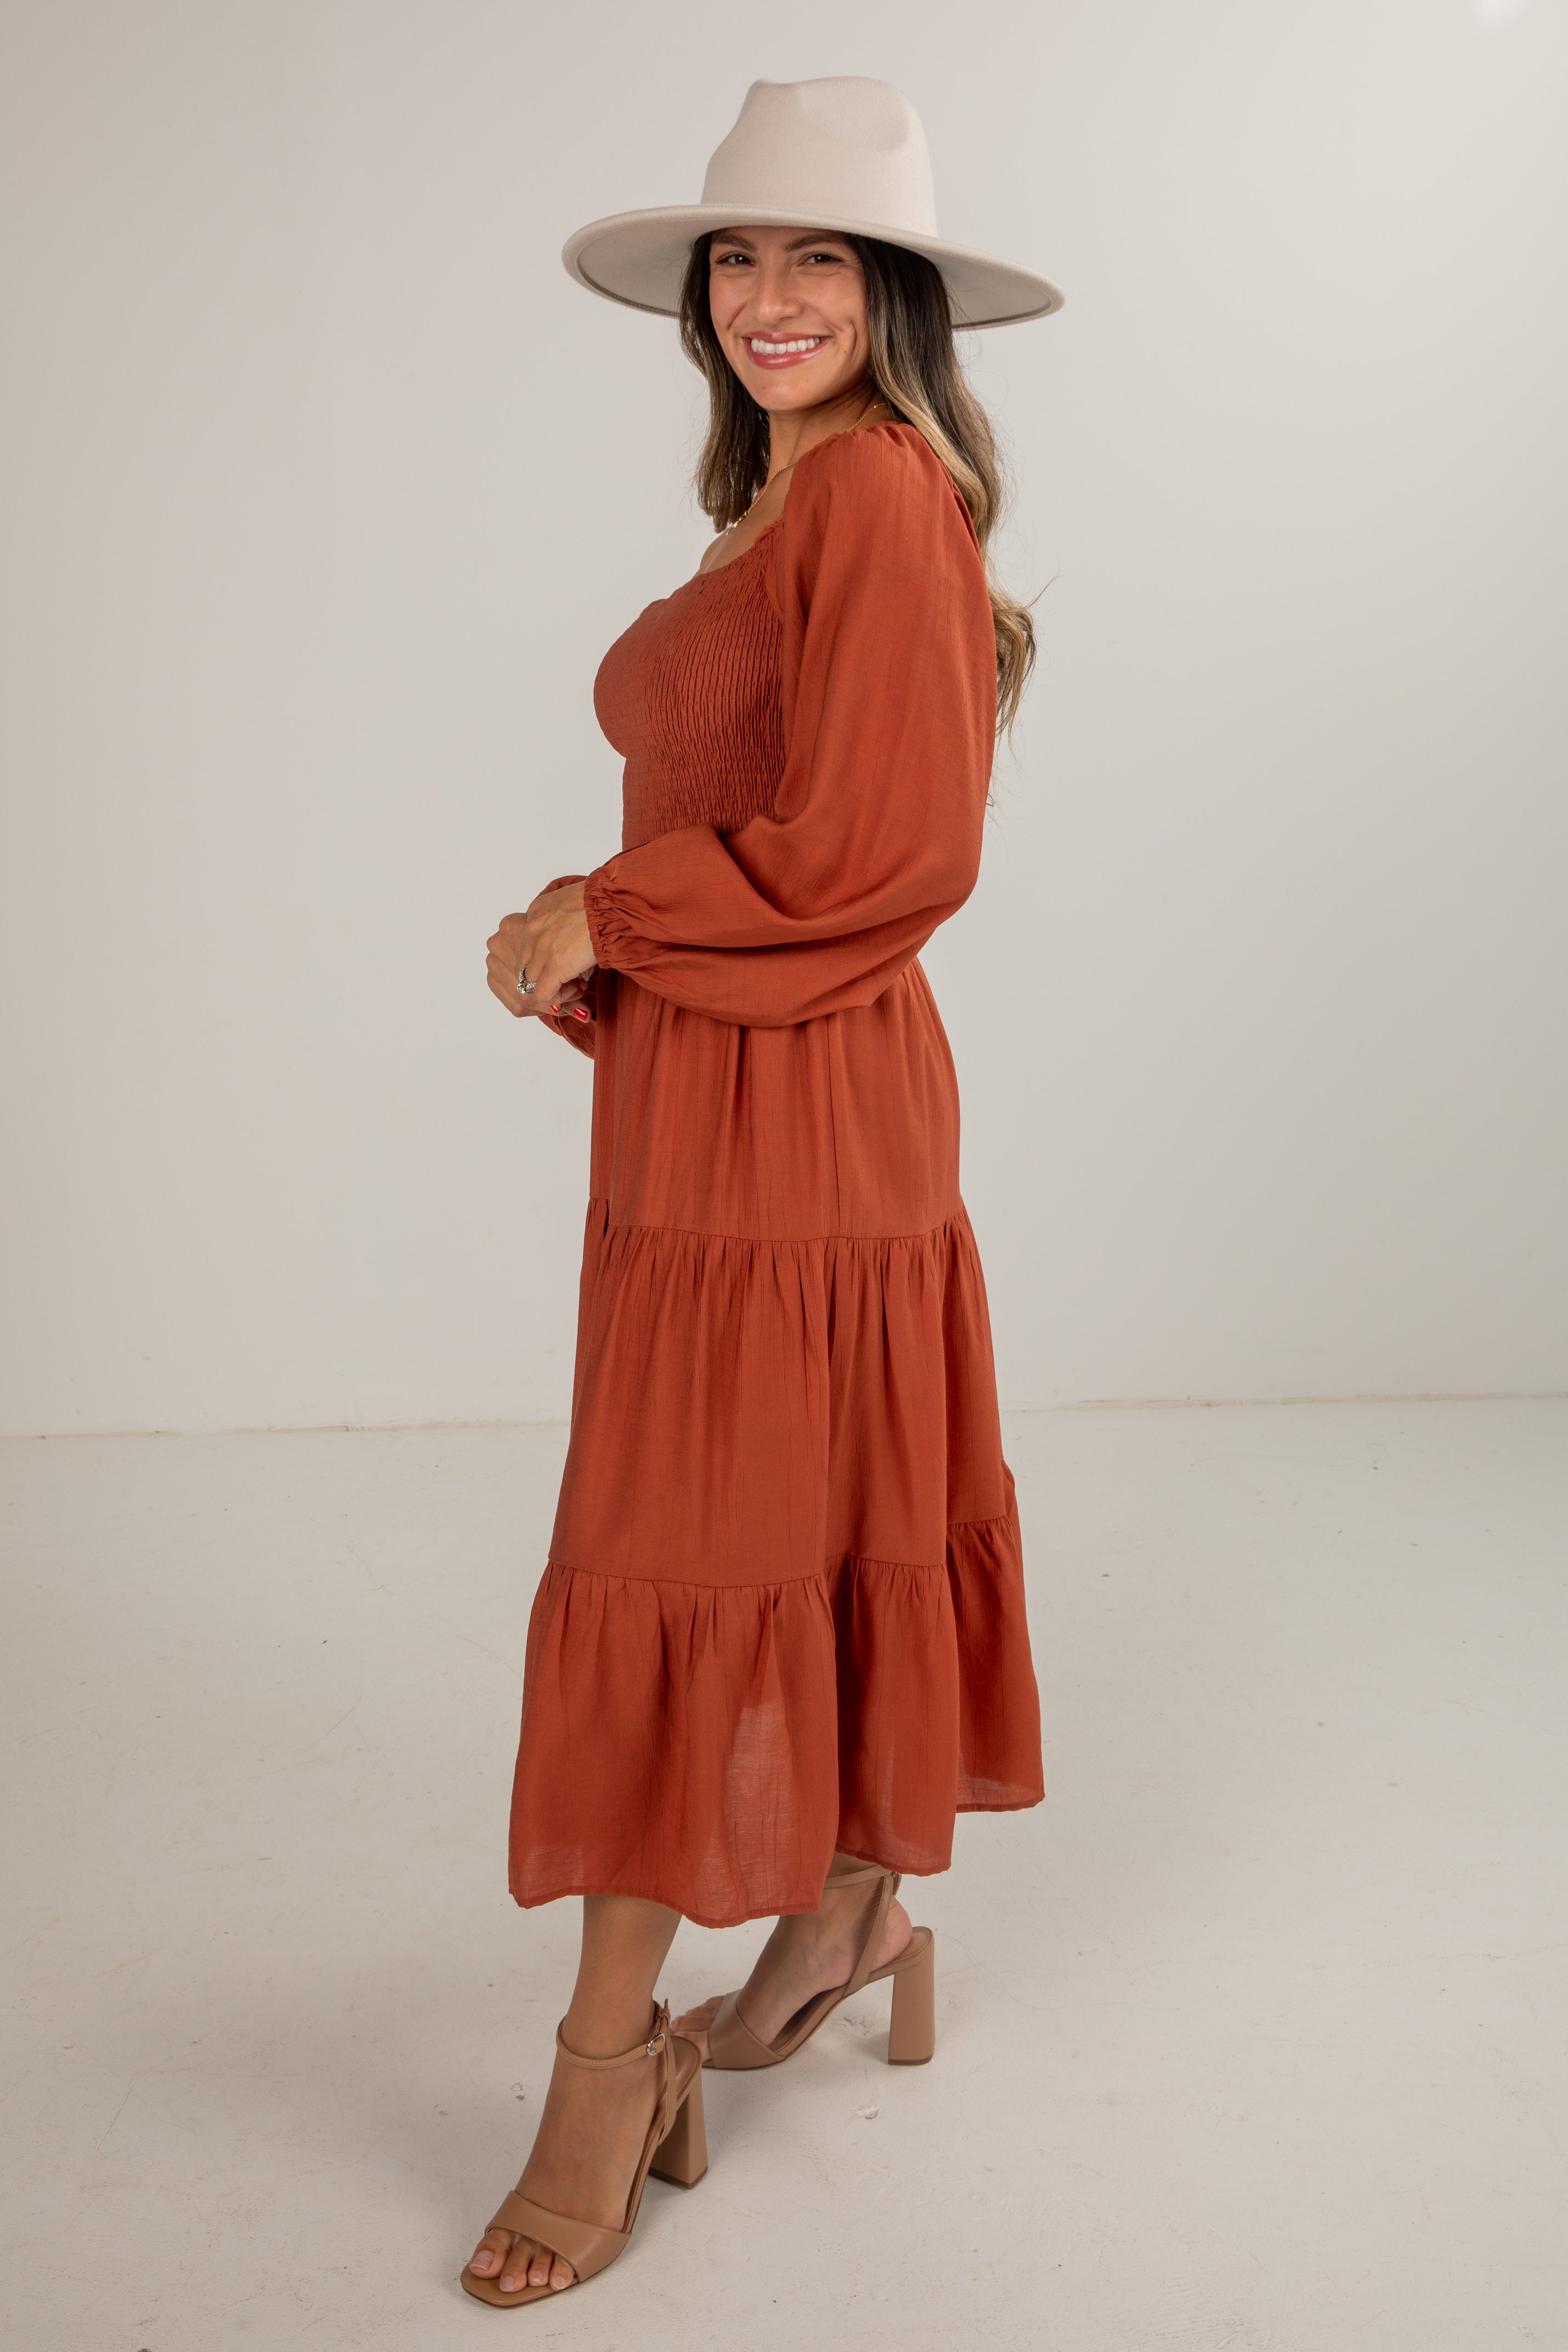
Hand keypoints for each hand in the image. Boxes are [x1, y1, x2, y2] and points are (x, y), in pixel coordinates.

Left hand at [487, 883, 597, 1021]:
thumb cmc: (604, 902)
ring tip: (577, 984)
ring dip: (553, 987)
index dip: (544, 960)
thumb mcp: (573, 900)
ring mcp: (542, 947)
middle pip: (525, 965)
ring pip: (531, 981)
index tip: (566, 961)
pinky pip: (544, 993)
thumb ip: (561, 916)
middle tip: (571, 977)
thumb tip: (568, 933)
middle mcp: (532, 928)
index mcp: (536, 911)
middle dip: (545, 976)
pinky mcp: (556, 964)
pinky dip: (558, 997)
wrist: (614, 905)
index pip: (526, 946)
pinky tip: (578, 989)